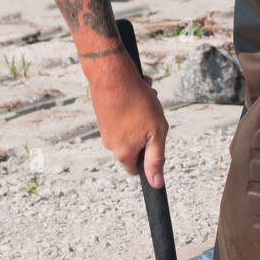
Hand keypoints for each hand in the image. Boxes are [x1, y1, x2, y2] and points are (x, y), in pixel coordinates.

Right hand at [83, 52, 168, 187]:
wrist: (111, 75)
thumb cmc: (136, 103)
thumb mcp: (156, 133)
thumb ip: (156, 160)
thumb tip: (156, 184)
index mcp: (123, 153)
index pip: (137, 169)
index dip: (149, 156)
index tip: (154, 140)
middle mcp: (110, 144)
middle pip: (136, 145)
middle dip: (147, 131)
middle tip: (152, 114)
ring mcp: (105, 129)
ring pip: (131, 127)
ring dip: (142, 115)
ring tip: (145, 99)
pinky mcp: (103, 115)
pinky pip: (123, 115)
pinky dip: (132, 105)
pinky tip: (136, 92)